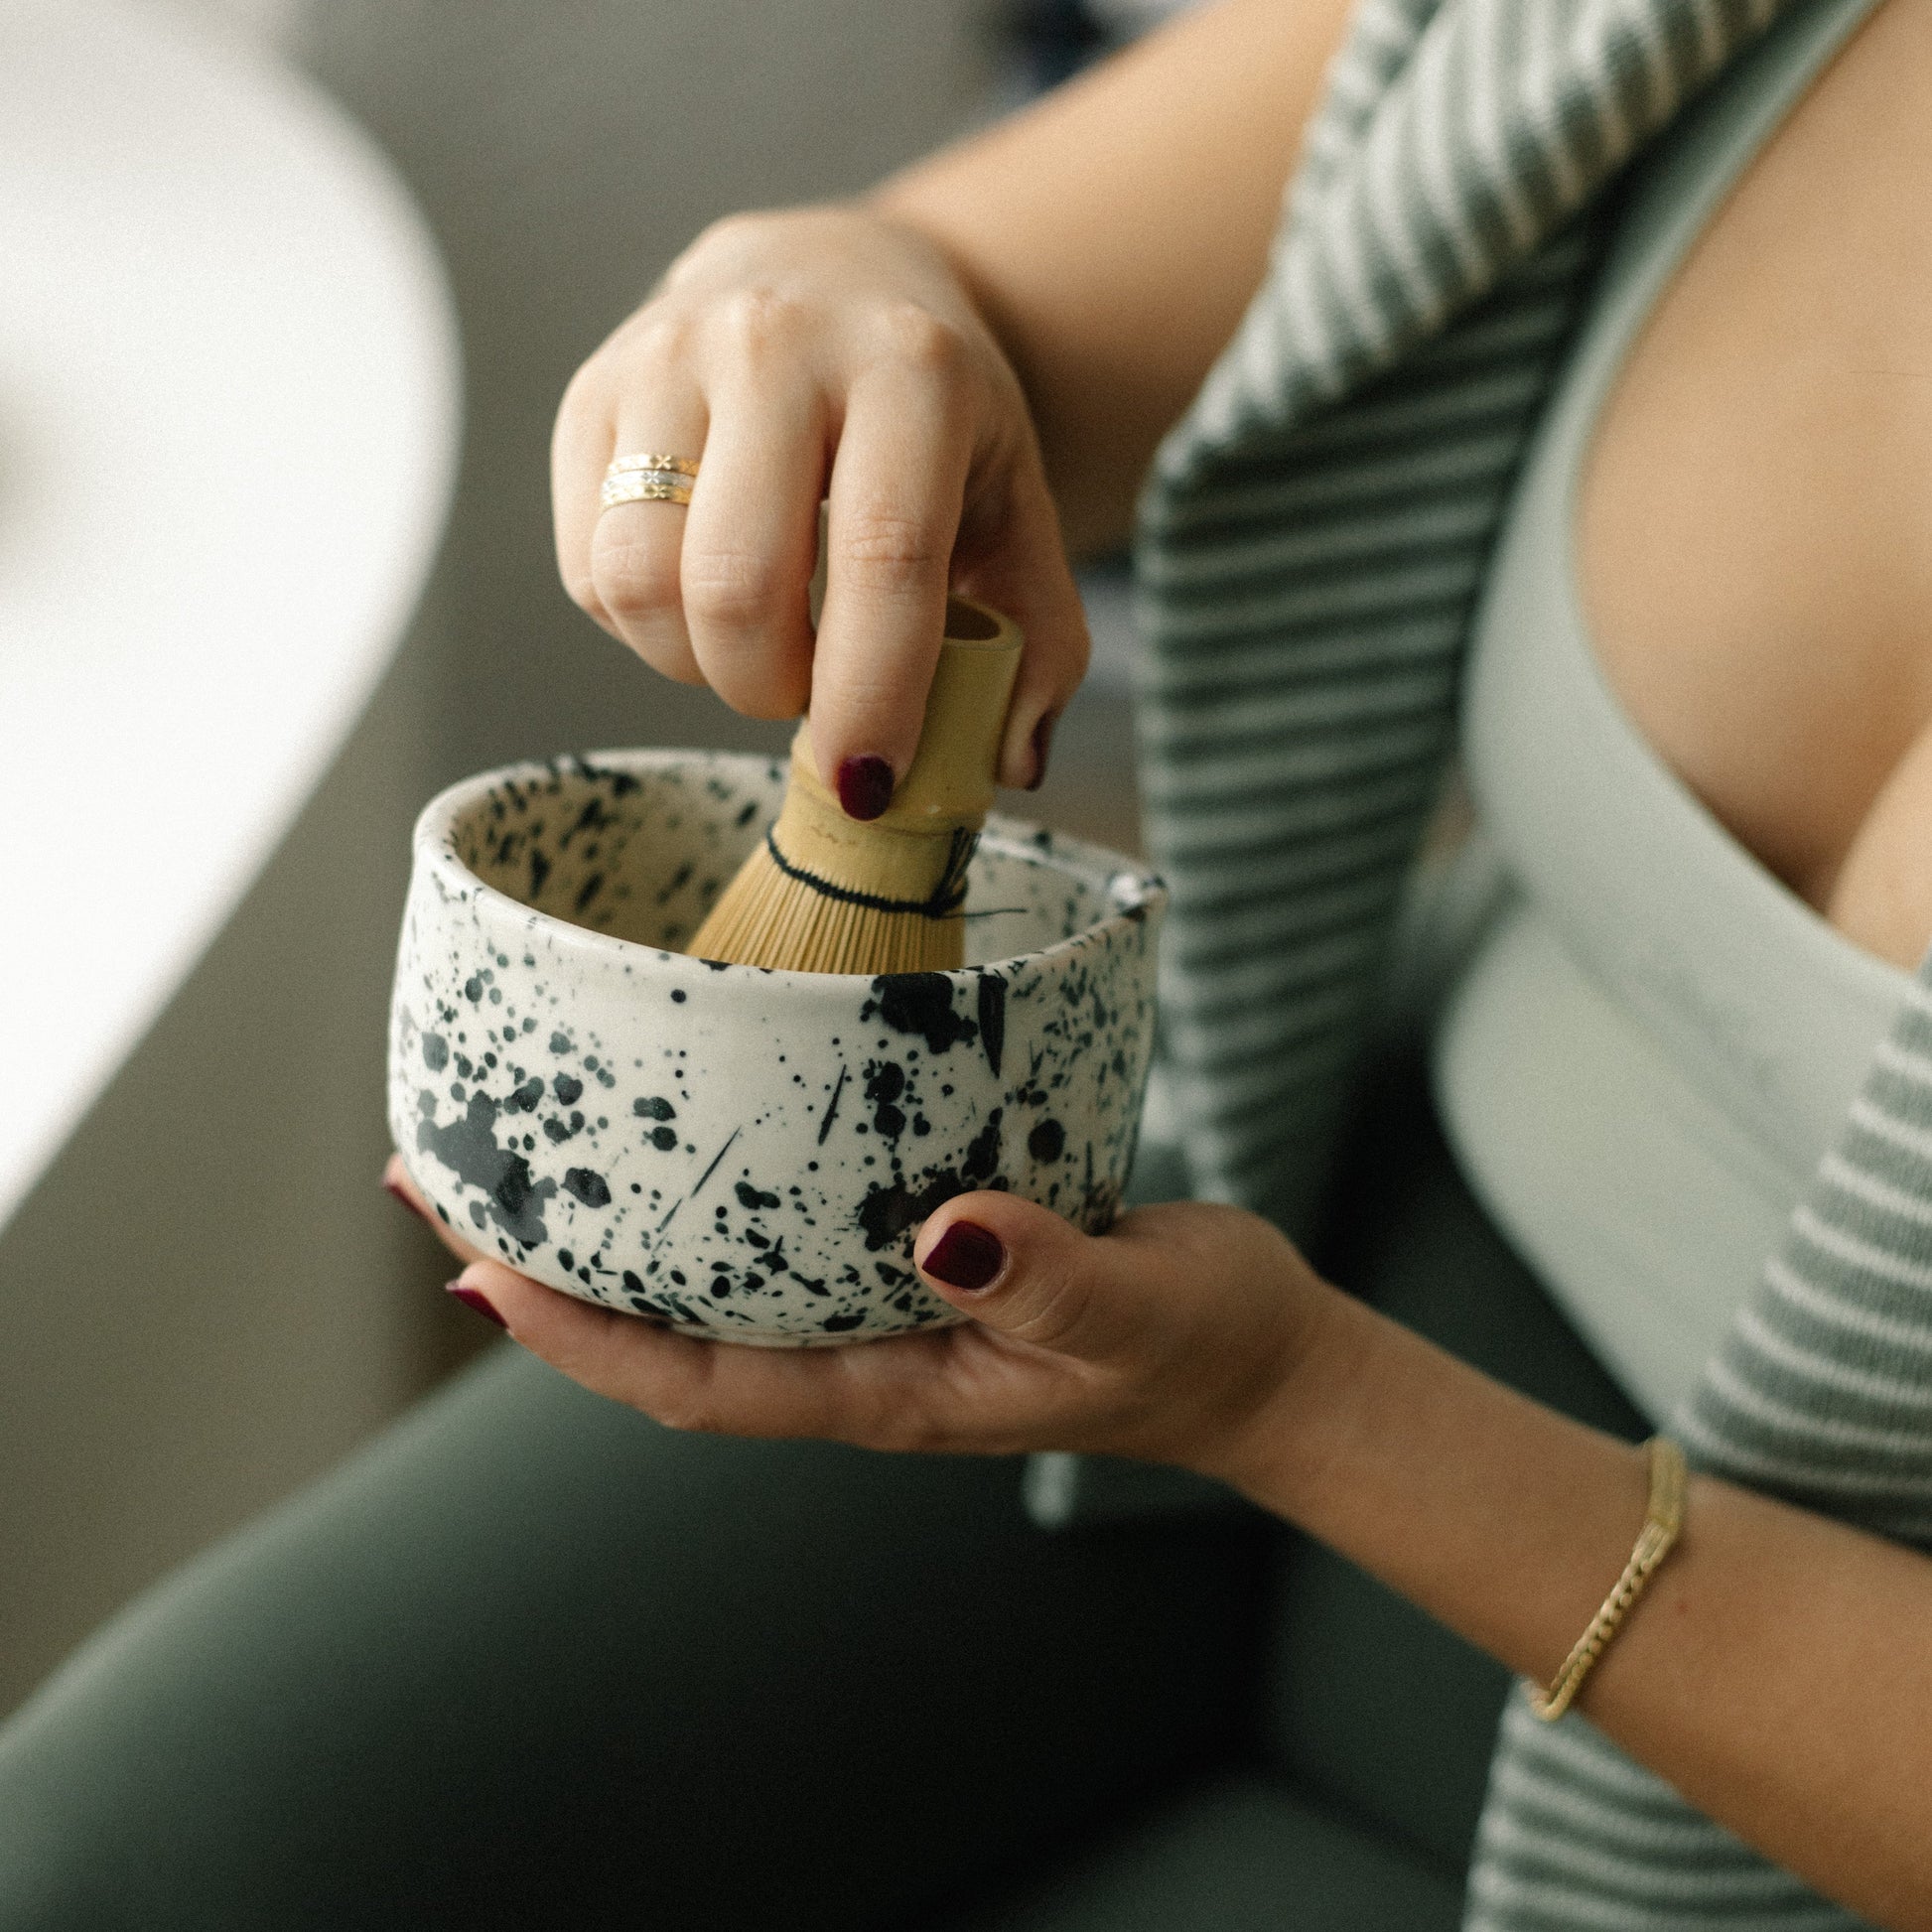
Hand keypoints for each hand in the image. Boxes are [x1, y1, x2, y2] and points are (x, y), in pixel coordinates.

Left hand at [385, 1155, 1331, 1477]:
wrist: (1257, 1358)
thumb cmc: (1200, 1347)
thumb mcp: (1135, 1313)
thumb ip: (1045, 1280)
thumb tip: (939, 1233)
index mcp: (888, 1392)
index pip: (696, 1386)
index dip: (578, 1341)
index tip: (477, 1273)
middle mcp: (858, 1353)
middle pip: (666, 1333)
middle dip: (548, 1270)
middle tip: (440, 1175)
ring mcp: (879, 1309)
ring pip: (710, 1281)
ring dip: (609, 1226)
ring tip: (517, 1147)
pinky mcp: (911, 1255)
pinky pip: (778, 1231)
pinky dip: (705, 1190)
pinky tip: (681, 1130)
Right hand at [551, 206, 1090, 803]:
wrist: (834, 273)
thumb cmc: (932, 414)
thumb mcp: (1016, 504)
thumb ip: (1038, 635)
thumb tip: (1007, 760)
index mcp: (911, 369)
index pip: (881, 558)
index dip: (869, 694)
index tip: (863, 784)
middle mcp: (774, 343)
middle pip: (736, 587)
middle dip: (771, 691)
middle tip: (809, 696)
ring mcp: (663, 357)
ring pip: (638, 583)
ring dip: (696, 666)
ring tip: (757, 646)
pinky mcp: (588, 393)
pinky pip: (588, 570)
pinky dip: (645, 628)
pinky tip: (702, 601)